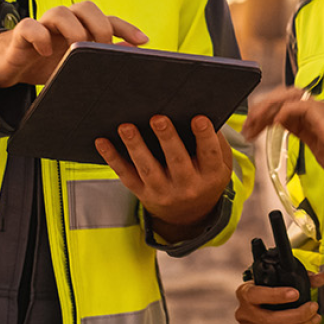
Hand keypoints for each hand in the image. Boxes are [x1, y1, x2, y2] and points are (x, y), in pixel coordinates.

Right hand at [0, 1, 147, 88]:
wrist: (11, 67)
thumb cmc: (47, 64)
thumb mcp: (77, 66)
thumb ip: (99, 59)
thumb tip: (128, 54)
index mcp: (80, 27)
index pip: (107, 20)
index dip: (126, 28)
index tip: (143, 42)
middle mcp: (64, 21)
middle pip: (86, 8)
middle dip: (99, 26)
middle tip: (101, 49)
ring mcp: (43, 25)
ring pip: (60, 12)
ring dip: (73, 29)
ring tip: (75, 51)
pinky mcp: (21, 33)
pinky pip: (30, 26)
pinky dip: (40, 37)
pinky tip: (46, 53)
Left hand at [95, 114, 233, 235]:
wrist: (188, 214)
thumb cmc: (204, 175)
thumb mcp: (220, 163)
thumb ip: (213, 140)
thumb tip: (197, 108)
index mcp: (211, 175)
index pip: (210, 155)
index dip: (205, 137)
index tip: (198, 118)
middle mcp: (188, 186)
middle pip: (177, 162)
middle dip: (167, 139)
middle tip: (158, 118)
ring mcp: (163, 191)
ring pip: (148, 169)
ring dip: (136, 146)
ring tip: (126, 127)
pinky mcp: (142, 192)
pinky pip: (126, 175)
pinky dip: (112, 158)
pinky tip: (102, 142)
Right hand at [234, 271, 323, 323]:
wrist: (257, 305)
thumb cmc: (269, 290)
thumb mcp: (279, 279)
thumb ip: (302, 278)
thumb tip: (322, 278)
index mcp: (245, 293)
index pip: (257, 295)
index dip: (277, 295)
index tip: (296, 293)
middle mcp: (243, 313)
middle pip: (272, 320)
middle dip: (298, 316)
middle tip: (314, 309)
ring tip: (315, 322)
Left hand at [242, 86, 323, 188]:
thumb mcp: (313, 145)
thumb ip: (299, 131)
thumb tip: (280, 122)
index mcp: (316, 114)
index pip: (284, 105)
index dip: (265, 114)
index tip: (251, 128)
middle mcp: (319, 107)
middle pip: (283, 97)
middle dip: (262, 109)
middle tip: (247, 126)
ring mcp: (322, 109)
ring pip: (287, 98)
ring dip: (267, 109)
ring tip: (254, 123)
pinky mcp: (323, 115)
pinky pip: (298, 105)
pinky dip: (283, 112)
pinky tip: (274, 124)